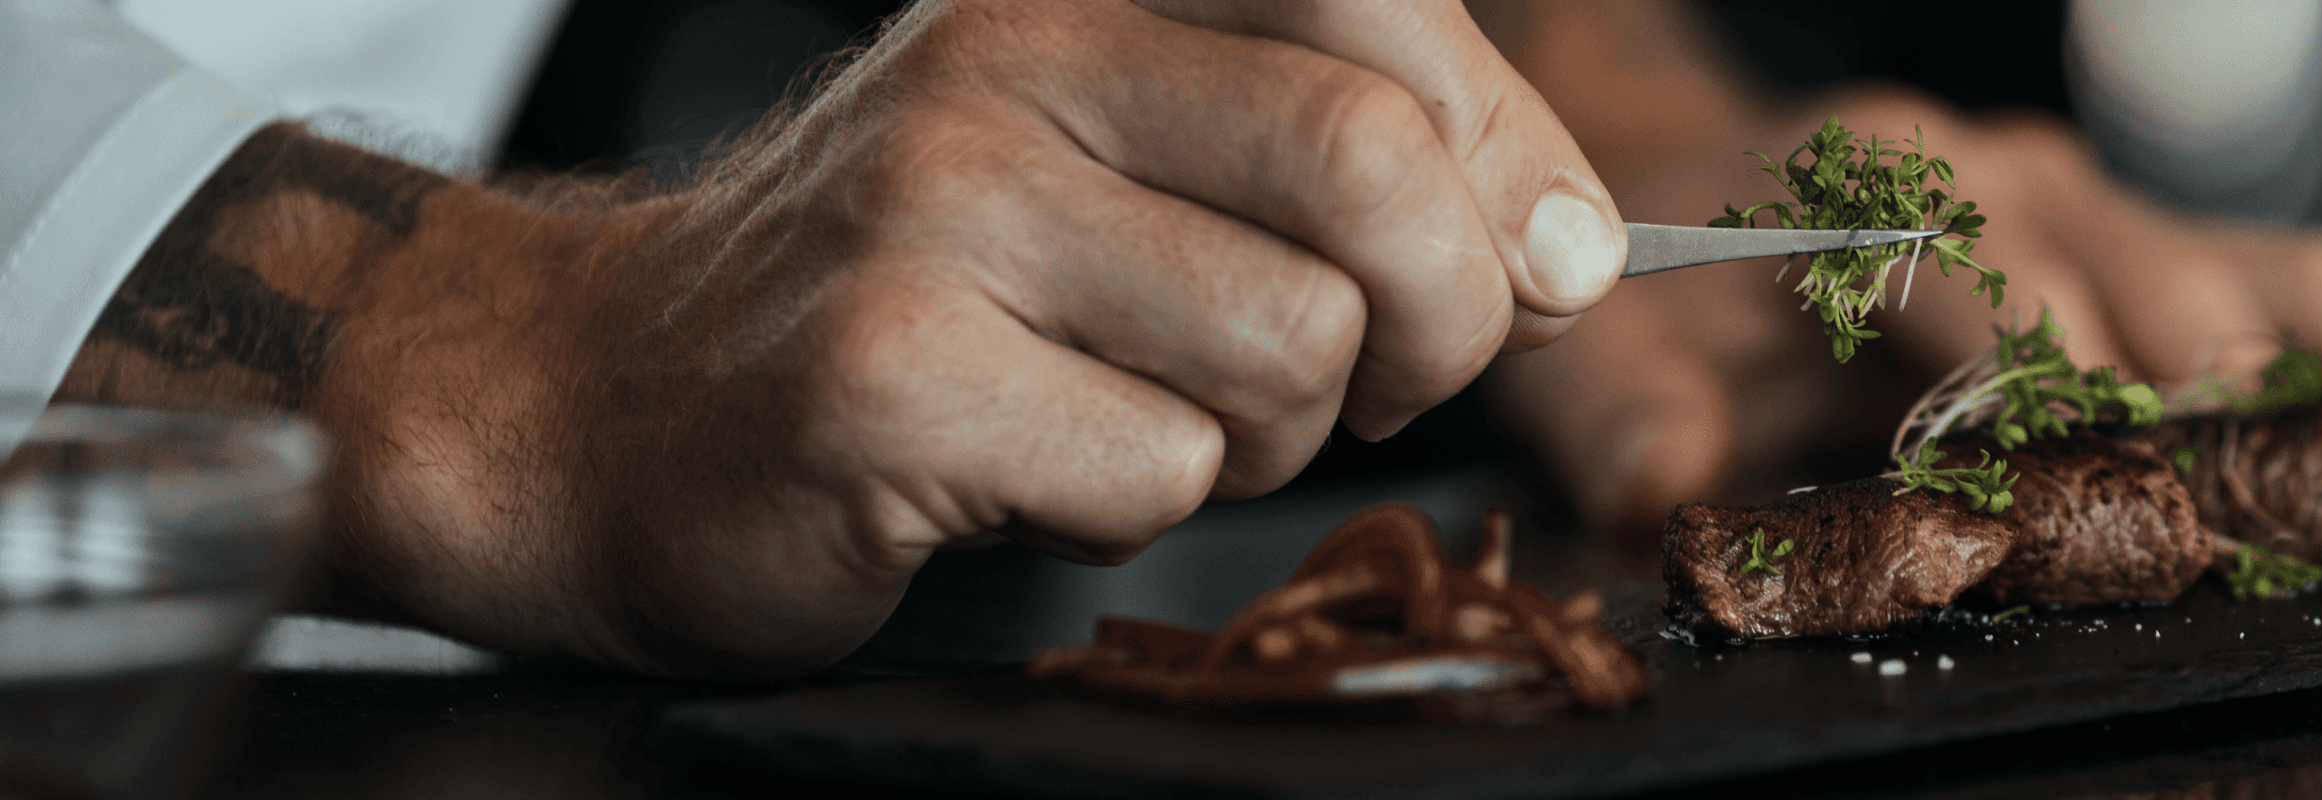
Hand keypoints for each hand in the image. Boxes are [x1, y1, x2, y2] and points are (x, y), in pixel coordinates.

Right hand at [60, 0, 1621, 676]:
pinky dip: (1134, 511)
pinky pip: (1156, 474)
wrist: (604, 405)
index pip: (1384, 10)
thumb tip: (1568, 249)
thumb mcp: (1119, 166)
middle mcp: (1008, 58)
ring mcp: (935, 209)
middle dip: (1439, 317)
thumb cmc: (912, 293)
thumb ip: (1338, 167)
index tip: (1544, 265)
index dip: (1513, 153)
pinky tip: (1029, 476)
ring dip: (1264, 434)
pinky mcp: (883, 373)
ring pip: (1286, 346)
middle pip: (1370, 167)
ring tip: (1140, 417)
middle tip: (1380, 378)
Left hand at [1480, 0, 2321, 559]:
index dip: (2078, 390)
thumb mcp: (1597, 344)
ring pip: (2306, 291)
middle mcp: (2032, 184)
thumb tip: (1663, 489)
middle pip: (2200, 293)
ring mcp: (2118, 216)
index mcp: (1892, 190)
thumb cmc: (1652, 279)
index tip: (2160, 490)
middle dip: (2310, 409)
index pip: (2005, 295)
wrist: (1681, 181)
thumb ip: (1621, 414)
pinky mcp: (2169, 259)